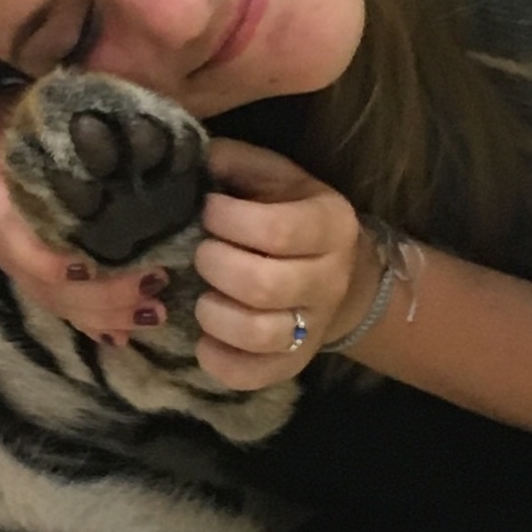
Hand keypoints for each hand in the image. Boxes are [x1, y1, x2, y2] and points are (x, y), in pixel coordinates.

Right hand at [0, 88, 173, 343]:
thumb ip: (67, 137)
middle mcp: (9, 251)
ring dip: (109, 316)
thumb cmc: (4, 136)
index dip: (57, 268)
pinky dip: (94, 325)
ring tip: (154, 312)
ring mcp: (20, 268)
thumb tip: (131, 128)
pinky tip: (124, 334)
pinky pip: (63, 308)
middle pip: (56, 291)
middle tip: (156, 280)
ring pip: (63, 306)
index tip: (93, 267)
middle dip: (107, 295)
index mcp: (0, 214)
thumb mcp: (22, 128)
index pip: (27, 255)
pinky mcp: (33, 276)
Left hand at [184, 141, 373, 394]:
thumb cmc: (291, 213)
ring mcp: (314, 327)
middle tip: (201, 254)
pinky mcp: (293, 364)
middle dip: (216, 266)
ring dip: (215, 315)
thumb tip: (191, 156)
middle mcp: (330, 278)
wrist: (339, 271)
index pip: (277, 230)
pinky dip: (219, 361)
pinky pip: (253, 375)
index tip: (209, 210)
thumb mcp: (275, 177)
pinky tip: (205, 339)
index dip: (229, 220)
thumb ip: (236, 163)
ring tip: (204, 296)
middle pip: (265, 286)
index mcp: (331, 223)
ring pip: (260, 334)